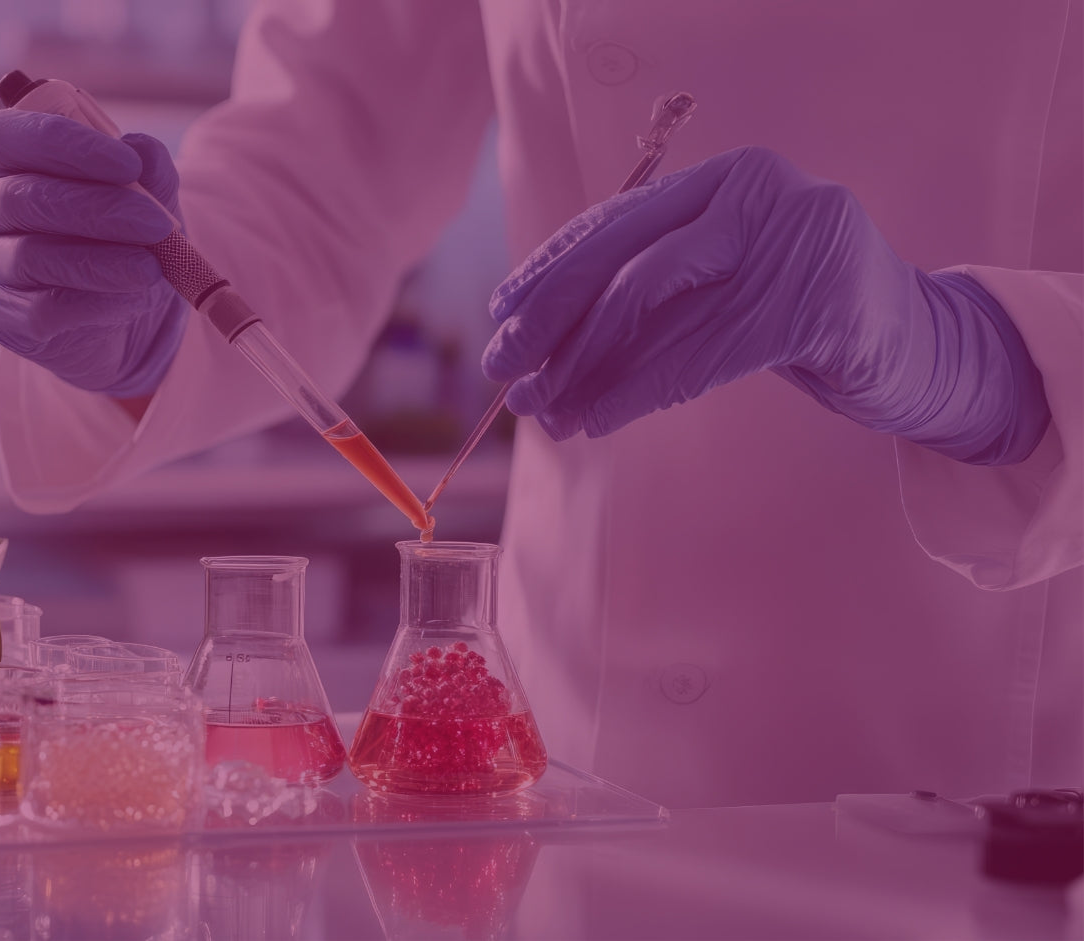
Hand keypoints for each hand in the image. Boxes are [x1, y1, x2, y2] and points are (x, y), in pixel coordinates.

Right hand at [0, 110, 186, 397]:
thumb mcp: (143, 190)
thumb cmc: (117, 226)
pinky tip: (136, 296)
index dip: (63, 145)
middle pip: (17, 199)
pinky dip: (96, 302)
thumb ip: (147, 166)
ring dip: (98, 261)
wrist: (117, 304)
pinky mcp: (5, 321)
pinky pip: (42, 309)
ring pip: (28, 258)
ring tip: (152, 266)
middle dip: (95, 209)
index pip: (2, 138)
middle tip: (157, 222)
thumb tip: (144, 150)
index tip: (129, 165)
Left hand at [482, 146, 1047, 463]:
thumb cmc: (797, 314)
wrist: (918, 347)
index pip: (615, 222)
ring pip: (652, 314)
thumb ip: (648, 283)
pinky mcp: (815, 306)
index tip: (501, 314)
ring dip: (585, 371)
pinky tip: (599, 418)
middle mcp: (757, 192)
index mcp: (726, 177)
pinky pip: (699, 357)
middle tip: (503, 371)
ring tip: (544, 413)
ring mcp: (791, 243)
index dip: (550, 271)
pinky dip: (637, 391)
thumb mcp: (720, 280)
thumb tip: (530, 330)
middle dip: (552, 321)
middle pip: (623, 262)